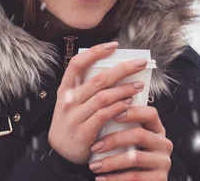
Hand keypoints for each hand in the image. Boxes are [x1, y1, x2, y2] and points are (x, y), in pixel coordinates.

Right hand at [47, 41, 148, 164]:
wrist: (59, 154)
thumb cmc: (72, 122)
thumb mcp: (72, 102)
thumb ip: (88, 88)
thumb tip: (116, 72)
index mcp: (65, 88)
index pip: (78, 63)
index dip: (95, 52)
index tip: (113, 45)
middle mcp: (68, 99)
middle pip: (99, 79)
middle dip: (123, 69)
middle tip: (140, 64)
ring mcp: (75, 116)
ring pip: (104, 96)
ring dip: (125, 89)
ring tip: (139, 85)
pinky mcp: (83, 131)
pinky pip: (105, 115)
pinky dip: (119, 107)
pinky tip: (129, 103)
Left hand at [87, 106, 172, 179]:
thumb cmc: (130, 156)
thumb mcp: (131, 140)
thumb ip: (124, 127)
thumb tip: (102, 110)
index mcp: (157, 129)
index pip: (151, 114)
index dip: (133, 112)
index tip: (113, 115)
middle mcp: (163, 144)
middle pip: (140, 135)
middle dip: (114, 140)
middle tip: (95, 147)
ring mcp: (163, 162)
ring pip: (135, 158)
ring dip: (111, 162)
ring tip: (94, 166)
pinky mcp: (159, 179)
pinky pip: (135, 177)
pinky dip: (115, 178)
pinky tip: (101, 178)